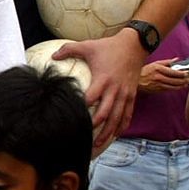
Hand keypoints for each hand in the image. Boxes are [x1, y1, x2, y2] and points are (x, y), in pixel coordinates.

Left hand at [53, 31, 146, 148]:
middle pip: (105, 113)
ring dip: (108, 132)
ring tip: (98, 144)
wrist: (135, 45)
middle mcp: (115, 89)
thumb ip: (69, 49)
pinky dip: (122, 126)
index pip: (91, 98)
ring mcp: (125, 94)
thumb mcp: (88, 46)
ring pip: (117, 118)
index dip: (82, 108)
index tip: (72, 117)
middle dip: (95, 128)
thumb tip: (53, 56)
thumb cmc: (109, 46)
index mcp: (103, 79)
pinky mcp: (132, 95)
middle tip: (84, 138)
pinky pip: (128, 114)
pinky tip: (116, 135)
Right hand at [138, 62, 188, 93]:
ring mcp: (158, 84)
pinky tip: (179, 87)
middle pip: (174, 80)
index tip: (187, 73)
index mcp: (158, 69)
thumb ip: (167, 62)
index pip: (173, 72)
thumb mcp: (155, 63)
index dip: (181, 73)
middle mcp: (159, 77)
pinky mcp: (157, 90)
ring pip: (173, 86)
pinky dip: (175, 88)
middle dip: (183, 80)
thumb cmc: (145, 71)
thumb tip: (176, 59)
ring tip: (186, 84)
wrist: (136, 81)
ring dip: (181, 86)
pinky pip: (168, 89)